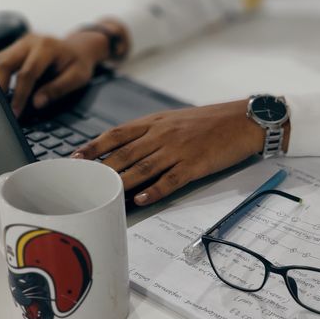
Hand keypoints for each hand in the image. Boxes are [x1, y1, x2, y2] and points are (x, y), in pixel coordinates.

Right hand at [0, 31, 108, 115]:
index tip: (15, 113)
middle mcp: (29, 41)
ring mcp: (19, 43)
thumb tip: (37, 103)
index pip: (27, 73)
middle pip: (4, 64)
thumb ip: (57, 89)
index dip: (20, 95)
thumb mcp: (77, 77)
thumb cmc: (79, 63)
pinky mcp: (13, 48)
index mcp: (46, 47)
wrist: (79, 47)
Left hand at [71, 100, 288, 205]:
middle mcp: (163, 134)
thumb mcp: (176, 119)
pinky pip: (170, 180)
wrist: (244, 121)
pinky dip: (153, 190)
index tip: (76, 157)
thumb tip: (127, 146)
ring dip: (121, 181)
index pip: (117, 134)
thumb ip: (151, 131)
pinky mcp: (195, 165)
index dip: (94, 146)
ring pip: (142, 167)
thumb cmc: (211, 121)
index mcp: (156, 122)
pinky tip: (139, 199)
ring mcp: (178, 150)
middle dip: (100, 168)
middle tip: (81, 181)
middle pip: (125, 153)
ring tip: (102, 192)